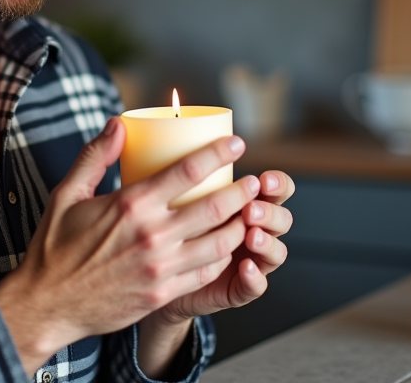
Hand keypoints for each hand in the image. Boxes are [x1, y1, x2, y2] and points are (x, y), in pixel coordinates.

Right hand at [0, 119, 257, 375]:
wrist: (47, 305)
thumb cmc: (54, 248)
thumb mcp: (67, 194)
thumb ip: (95, 156)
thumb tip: (119, 124)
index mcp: (131, 205)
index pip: (189, 171)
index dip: (219, 153)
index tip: (237, 143)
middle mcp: (152, 235)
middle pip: (216, 207)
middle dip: (243, 191)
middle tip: (254, 181)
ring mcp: (161, 268)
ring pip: (220, 243)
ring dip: (240, 226)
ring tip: (248, 214)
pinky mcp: (163, 294)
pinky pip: (207, 272)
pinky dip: (223, 257)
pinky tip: (226, 247)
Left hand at [147, 169, 294, 324]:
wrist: (151, 277)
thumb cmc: (160, 229)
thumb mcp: (167, 196)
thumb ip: (167, 167)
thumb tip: (129, 120)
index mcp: (244, 204)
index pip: (275, 188)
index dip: (277, 182)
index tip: (262, 179)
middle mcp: (253, 231)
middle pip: (281, 218)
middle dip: (271, 210)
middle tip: (252, 204)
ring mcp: (249, 262)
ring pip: (276, 252)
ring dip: (268, 241)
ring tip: (251, 233)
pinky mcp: (237, 290)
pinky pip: (255, 287)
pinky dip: (254, 277)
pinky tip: (244, 267)